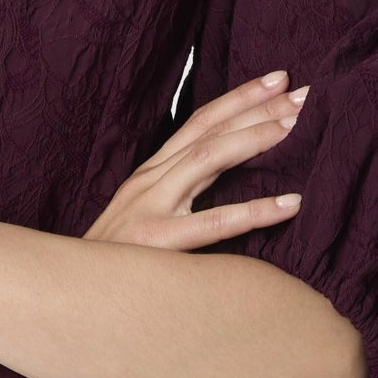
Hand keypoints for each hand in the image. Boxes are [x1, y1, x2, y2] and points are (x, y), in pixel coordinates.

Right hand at [83, 68, 308, 248]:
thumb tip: (230, 183)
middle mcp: (151, 179)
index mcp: (152, 172)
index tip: (279, 81)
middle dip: (257, 108)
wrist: (72, 296)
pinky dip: (255, 210)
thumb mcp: (145, 217)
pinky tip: (290, 205)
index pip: (200, 122)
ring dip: (254, 138)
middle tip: (306, 94)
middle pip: (208, 130)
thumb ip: (181, 197)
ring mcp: (151, 207)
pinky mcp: (156, 244)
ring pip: (208, 159)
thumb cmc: (117, 263)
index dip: (239, 98)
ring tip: (296, 128)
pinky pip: (214, 223)